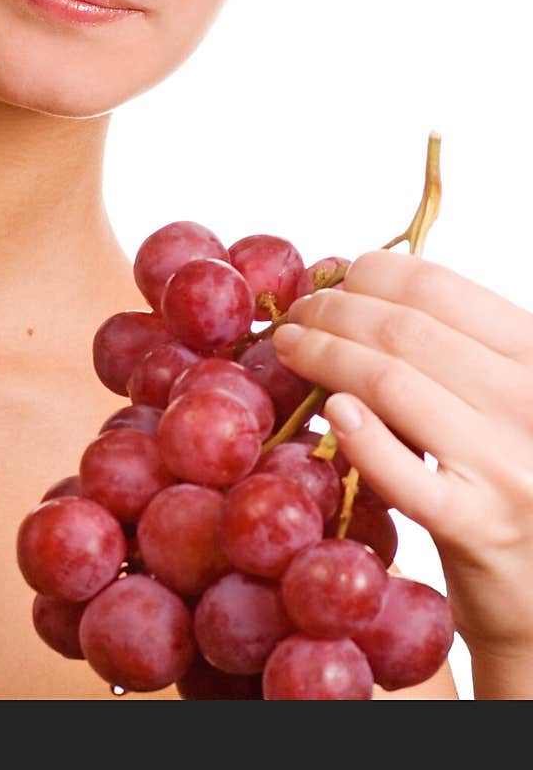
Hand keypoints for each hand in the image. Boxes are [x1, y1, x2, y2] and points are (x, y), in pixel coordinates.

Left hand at [273, 249, 532, 670]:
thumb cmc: (515, 478)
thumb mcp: (506, 398)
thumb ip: (456, 350)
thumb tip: (358, 287)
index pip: (441, 289)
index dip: (372, 275)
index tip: (335, 280)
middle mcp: (531, 400)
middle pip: (406, 329)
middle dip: (335, 311)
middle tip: (299, 315)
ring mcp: (509, 465)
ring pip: (391, 382)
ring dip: (325, 355)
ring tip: (292, 348)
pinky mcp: (481, 526)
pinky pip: (405, 474)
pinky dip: (361, 437)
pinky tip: (332, 413)